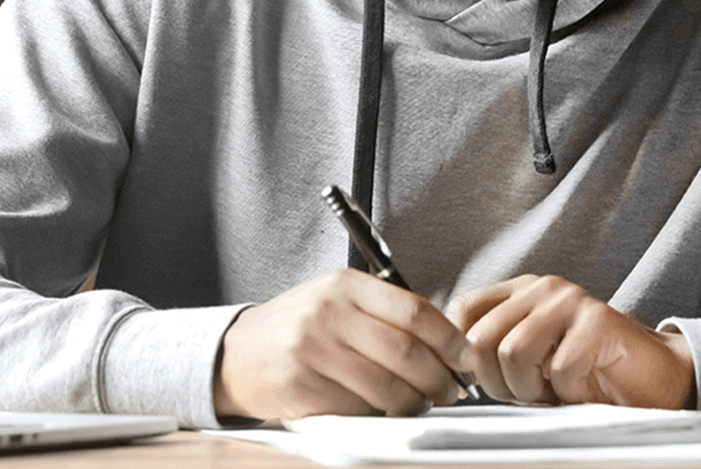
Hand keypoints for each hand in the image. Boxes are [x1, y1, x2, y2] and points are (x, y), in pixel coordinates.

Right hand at [213, 269, 481, 421]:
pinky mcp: (303, 385)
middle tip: (449, 390)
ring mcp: (314, 349)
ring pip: (387, 386)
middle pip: (406, 352)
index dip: (449, 339)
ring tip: (419, 403)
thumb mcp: (335, 301)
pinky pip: (358, 407)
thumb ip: (383, 312)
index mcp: (345, 285)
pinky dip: (377, 414)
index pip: (414, 311)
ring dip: (413, 403)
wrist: (236, 354)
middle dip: (438, 378)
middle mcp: (329, 312)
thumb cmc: (295, 328)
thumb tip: (444, 340)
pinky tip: (380, 409)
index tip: (464, 357)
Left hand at [446, 275, 694, 408]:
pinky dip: (567, 394)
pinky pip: (559, 370)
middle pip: (482, 338)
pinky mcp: (597, 321)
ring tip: (553, 392)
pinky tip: (582, 389)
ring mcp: (570, 300)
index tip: (484, 380)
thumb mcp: (530, 360)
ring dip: (531, 391)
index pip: (463, 310)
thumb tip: (449, 366)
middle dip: (498, 383)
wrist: (654, 378)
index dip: (463, 353)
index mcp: (519, 292)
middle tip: (527, 395)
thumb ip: (494, 351)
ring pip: (513, 353)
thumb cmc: (587, 375)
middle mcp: (541, 288)